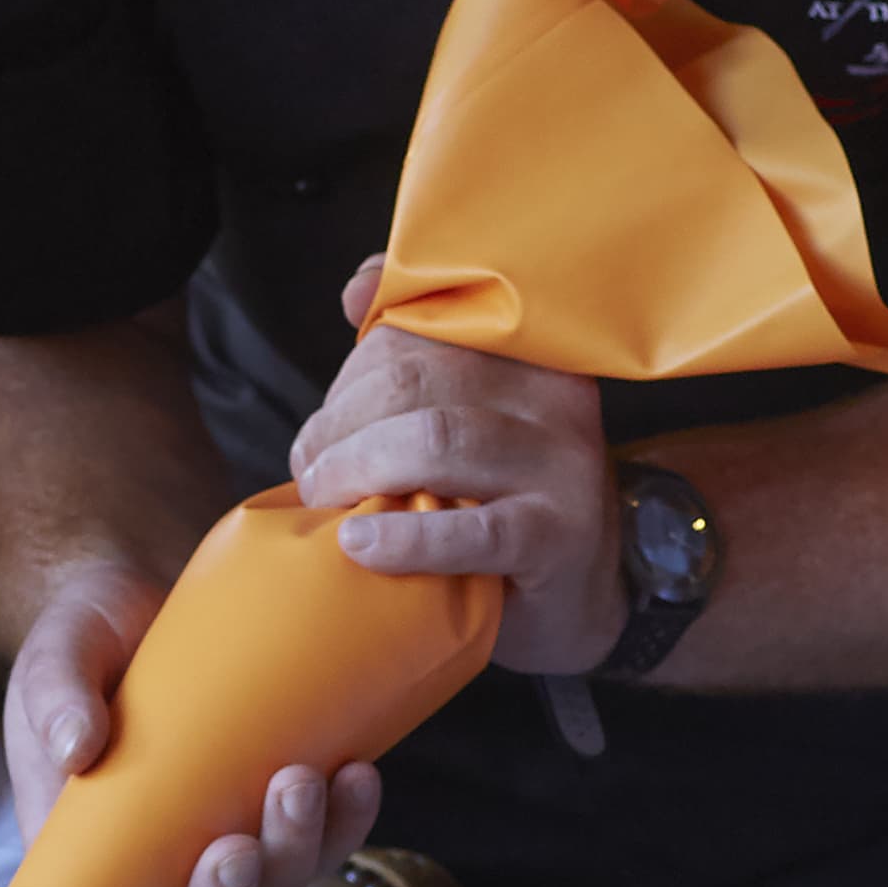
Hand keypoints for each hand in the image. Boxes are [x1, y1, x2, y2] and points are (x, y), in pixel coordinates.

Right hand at [0, 572, 382, 886]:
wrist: (149, 596)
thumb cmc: (87, 642)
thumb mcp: (56, 655)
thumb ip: (55, 696)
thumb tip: (75, 746)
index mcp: (90, 855)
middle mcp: (163, 866)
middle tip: (234, 847)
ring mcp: (230, 836)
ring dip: (292, 853)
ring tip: (298, 781)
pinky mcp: (285, 801)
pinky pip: (328, 837)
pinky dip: (347, 819)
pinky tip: (355, 775)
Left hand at [290, 256, 625, 676]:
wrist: (575, 594)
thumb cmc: (498, 495)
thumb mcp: (465, 410)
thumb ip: (414, 343)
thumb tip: (358, 291)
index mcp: (525, 348)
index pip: (417, 325)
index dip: (354, 370)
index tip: (326, 424)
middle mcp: (551, 393)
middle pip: (411, 377)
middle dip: (340, 423)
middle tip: (312, 471)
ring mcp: (560, 463)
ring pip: (433, 439)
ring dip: (355, 468)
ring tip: (324, 499)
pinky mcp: (556, 536)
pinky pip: (471, 530)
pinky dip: (404, 538)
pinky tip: (360, 544)